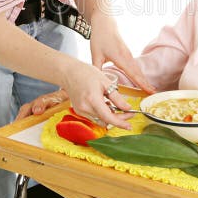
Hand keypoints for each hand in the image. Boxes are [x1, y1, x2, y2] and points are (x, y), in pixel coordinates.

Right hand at [15, 64, 134, 128]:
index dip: (120, 123)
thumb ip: (117, 97)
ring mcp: (81, 111)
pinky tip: (105, 104)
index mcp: (93, 100)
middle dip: (118, 118)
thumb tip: (128, 108)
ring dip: (110, 116)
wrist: (69, 72)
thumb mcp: (106, 82)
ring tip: (116, 107)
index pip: (108, 117)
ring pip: (100, 119)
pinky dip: (102, 113)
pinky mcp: (79, 111)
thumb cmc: (87, 73)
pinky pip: (94, 116)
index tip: (129, 125)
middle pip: (105, 120)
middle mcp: (85, 108)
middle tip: (129, 113)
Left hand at [88, 12, 155, 93]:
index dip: (141, 83)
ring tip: (150, 89)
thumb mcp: (95, 55)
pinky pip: (135, 66)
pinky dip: (140, 74)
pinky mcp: (127, 53)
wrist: (105, 23)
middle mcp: (127, 56)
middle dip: (146, 84)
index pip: (133, 74)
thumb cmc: (100, 38)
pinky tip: (141, 80)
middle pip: (139, 73)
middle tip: (153, 94)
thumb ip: (97, 70)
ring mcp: (128, 54)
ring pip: (138, 69)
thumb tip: (97, 83)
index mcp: (120, 57)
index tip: (148, 91)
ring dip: (144, 79)